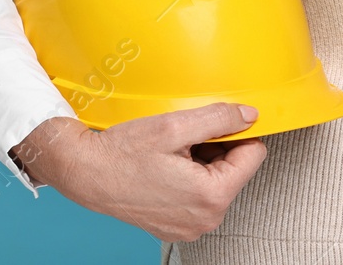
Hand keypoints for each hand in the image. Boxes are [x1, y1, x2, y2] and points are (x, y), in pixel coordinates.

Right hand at [10, 103, 267, 241]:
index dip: (238, 133)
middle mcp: (206, 219)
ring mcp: (192, 227)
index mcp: (212, 196)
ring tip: (172, 155)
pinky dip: (190, 178)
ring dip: (203, 163)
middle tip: (185, 141)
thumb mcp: (175, 126)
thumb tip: (250, 115)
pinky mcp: (180, 226)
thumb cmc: (123, 153)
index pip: (255, 154)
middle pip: (236, 169)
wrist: (87, 173)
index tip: (217, 126)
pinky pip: (201, 195)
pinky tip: (167, 168)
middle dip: (217, 150)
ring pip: (219, 181)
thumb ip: (220, 119)